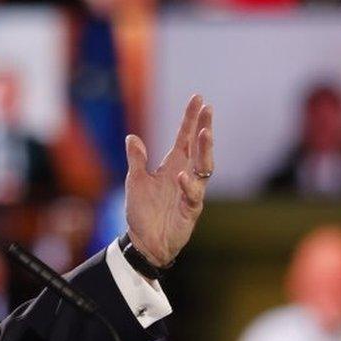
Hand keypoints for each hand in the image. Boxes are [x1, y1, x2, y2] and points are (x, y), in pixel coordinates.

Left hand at [124, 94, 213, 266]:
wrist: (144, 241)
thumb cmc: (142, 211)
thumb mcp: (135, 181)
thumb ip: (137, 160)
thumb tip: (132, 137)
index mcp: (172, 165)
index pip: (184, 138)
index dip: (190, 119)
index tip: (199, 99)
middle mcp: (185, 175)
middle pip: (198, 148)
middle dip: (204, 128)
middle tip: (208, 109)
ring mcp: (190, 192)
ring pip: (204, 168)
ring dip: (204, 151)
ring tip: (204, 133)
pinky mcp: (190, 211)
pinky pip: (193, 196)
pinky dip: (188, 186)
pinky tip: (182, 175)